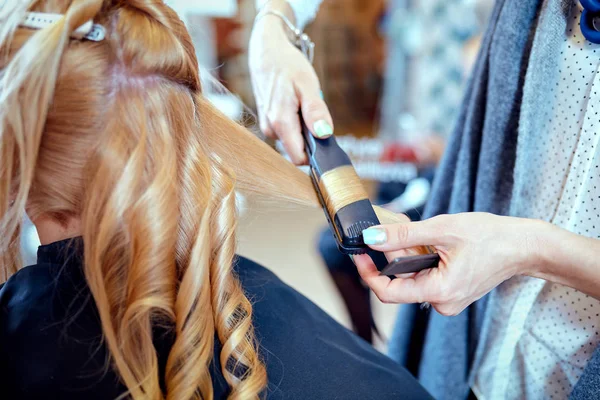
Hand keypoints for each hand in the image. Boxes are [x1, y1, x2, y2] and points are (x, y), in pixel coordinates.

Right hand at [249, 10, 333, 163]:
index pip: (299, 158)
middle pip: (298, 149)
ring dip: (303, 127)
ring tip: (302, 103)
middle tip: (312, 110)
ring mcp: (267, 126)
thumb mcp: (308, 85)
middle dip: (310, 136)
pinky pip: (287, 131)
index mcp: (280, 123)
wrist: (266, 52)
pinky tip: (294, 103)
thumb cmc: (287, 65)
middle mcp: (270, 129)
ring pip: (293, 140)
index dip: (315, 153)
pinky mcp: (267, 122)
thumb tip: (324, 134)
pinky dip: (296, 121)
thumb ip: (315, 111)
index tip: (324, 137)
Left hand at [354, 213, 544, 315]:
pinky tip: (424, 240)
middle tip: (388, 227)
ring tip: (409, 228)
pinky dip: (418, 259)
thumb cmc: (490, 237)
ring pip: (411, 278)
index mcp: (439, 292)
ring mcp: (447, 299)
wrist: (523, 245)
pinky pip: (424, 277)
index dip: (368, 274)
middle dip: (390, 255)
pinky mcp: (451, 292)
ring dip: (405, 254)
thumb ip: (402, 235)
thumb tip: (371, 238)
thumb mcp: (441, 229)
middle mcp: (442, 303)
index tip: (358, 255)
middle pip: (399, 282)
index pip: (389, 293)